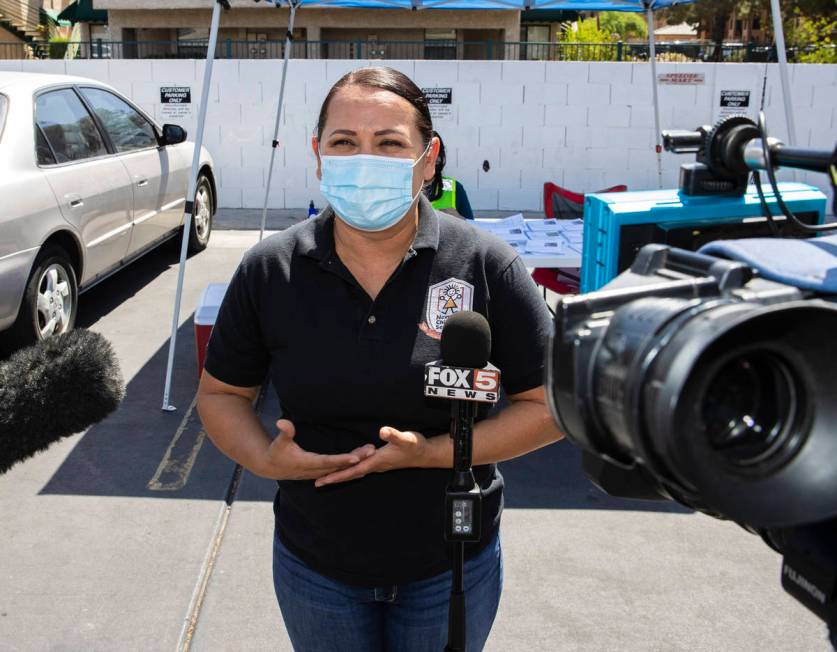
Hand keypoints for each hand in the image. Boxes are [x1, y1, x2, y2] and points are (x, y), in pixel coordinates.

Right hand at [256, 419, 374, 480]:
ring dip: (357, 461)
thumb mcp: (279, 442)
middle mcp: (316, 470)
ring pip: (341, 468)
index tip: (356, 458)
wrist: (272, 467)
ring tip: (371, 451)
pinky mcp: (321, 471)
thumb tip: (282, 422)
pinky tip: (361, 458)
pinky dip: (350, 465)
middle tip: (372, 451)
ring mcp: (319, 472)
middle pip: (340, 465)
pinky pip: (339, 469)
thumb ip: (284, 432)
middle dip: (356, 459)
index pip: (329, 462)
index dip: (342, 460)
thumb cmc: (276, 453)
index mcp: (308, 463)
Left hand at [314, 426, 427, 486]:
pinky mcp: (379, 462)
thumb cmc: (415, 445)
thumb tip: (382, 431)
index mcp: (376, 461)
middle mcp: (375, 466)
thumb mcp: (405, 438)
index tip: (323, 480)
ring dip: (341, 475)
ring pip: (355, 473)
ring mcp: (377, 465)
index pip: (353, 471)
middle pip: (350, 475)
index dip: (337, 475)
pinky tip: (345, 469)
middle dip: (334, 479)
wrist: (425, 454)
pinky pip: (360, 469)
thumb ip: (394, 435)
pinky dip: (350, 470)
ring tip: (326, 477)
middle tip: (317, 483)